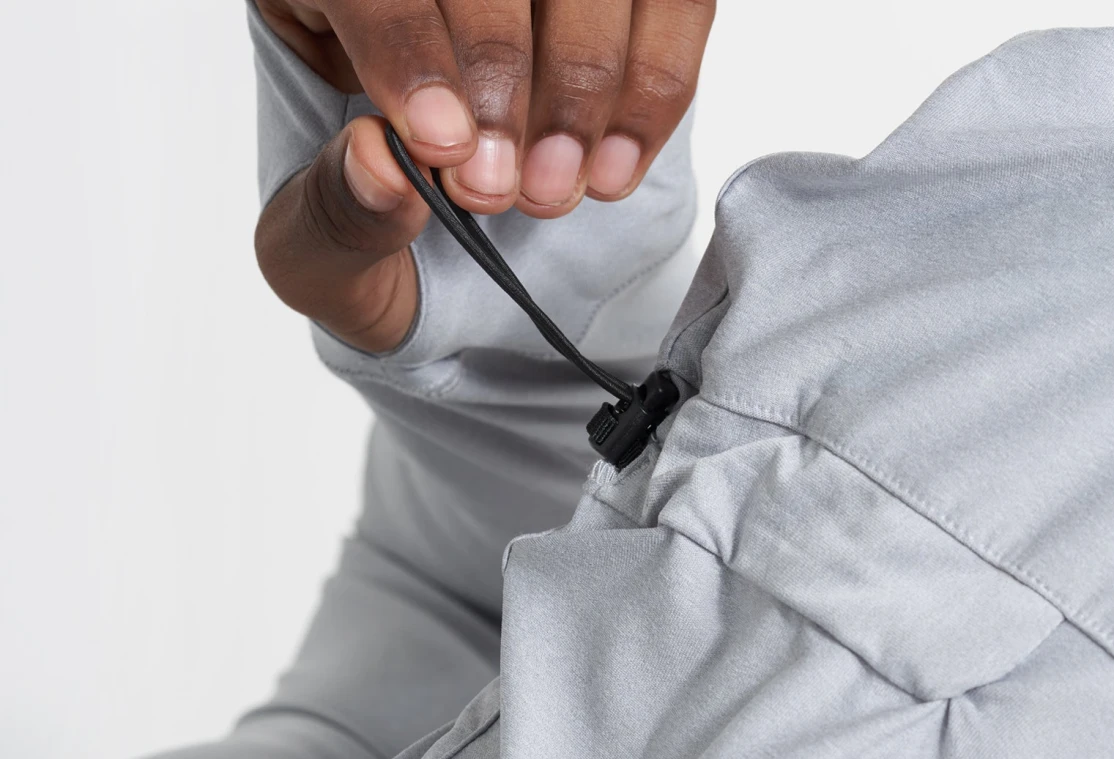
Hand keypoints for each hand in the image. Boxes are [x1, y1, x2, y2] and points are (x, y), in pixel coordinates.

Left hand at [253, 0, 712, 351]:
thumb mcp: (320, 254)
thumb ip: (333, 216)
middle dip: (504, 71)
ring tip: (564, 186)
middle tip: (503, 185)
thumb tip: (380, 167)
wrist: (438, 251)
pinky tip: (615, 165)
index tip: (446, 143)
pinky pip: (670, 1)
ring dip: (588, 81)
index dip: (407, 43)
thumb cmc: (370, 234)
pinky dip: (655, 84)